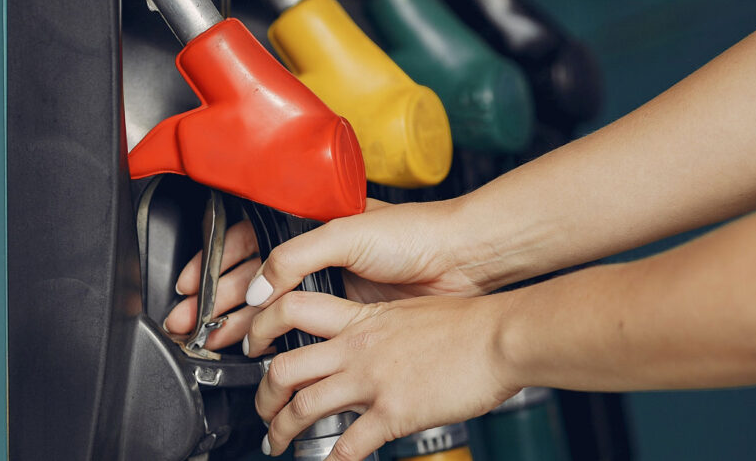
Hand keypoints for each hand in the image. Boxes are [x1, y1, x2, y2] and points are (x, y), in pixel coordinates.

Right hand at [166, 198, 487, 348]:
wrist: (460, 261)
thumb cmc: (414, 233)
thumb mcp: (346, 233)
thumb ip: (296, 258)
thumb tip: (259, 288)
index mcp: (310, 221)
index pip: (249, 239)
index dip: (217, 263)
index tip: (192, 284)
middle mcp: (316, 251)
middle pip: (253, 276)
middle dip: (216, 298)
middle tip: (189, 321)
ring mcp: (330, 283)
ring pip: (271, 304)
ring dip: (238, 320)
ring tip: (212, 338)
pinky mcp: (346, 311)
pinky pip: (298, 325)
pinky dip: (272, 336)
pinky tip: (255, 347)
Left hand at [245, 292, 518, 458]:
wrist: (499, 337)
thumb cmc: (466, 323)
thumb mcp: (410, 313)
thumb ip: (381, 328)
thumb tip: (369, 342)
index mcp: (360, 319)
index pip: (292, 309)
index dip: (262, 328)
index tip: (255, 346)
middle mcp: (357, 347)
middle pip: (284, 367)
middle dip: (263, 394)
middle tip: (264, 408)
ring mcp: (371, 380)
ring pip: (302, 405)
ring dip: (281, 430)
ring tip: (278, 442)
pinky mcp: (393, 412)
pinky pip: (347, 444)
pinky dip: (330, 460)